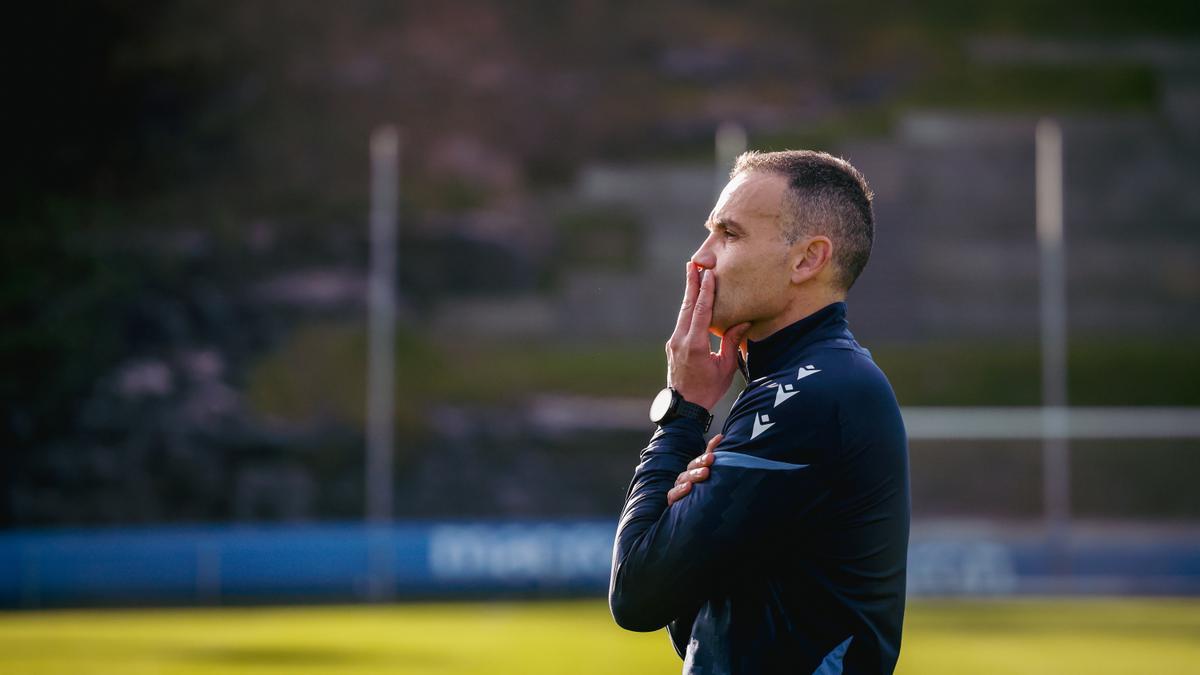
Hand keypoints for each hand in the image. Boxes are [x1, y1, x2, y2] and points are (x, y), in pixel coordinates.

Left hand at [666, 263, 751, 410]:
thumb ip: (731, 342)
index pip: (701, 312)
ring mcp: (674, 342)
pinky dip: (688, 308)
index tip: (707, 274)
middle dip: (691, 284)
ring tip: (692, 274)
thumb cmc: (708, 390)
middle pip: (687, 306)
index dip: (705, 291)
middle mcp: (681, 340)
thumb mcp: (725, 367)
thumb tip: (742, 321)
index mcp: (695, 345)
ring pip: (683, 312)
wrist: (684, 407)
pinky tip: (693, 299)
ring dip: (689, 293)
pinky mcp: (673, 345)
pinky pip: (682, 322)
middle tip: (693, 264)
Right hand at [667, 434, 721, 505]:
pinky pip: (673, 494)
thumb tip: (721, 436)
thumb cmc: (705, 496)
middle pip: (691, 467)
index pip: (700, 459)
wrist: (696, 520)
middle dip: (701, 462)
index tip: (716, 449)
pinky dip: (680, 490)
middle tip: (711, 459)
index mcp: (696, 471)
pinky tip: (688, 487)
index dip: (708, 452)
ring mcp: (679, 489)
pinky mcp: (673, 501)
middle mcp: (686, 478)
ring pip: (683, 478)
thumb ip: (715, 455)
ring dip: (694, 475)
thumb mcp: (712, 474)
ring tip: (705, 473)